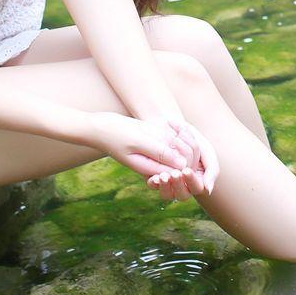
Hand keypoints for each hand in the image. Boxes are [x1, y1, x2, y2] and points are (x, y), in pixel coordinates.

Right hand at [87, 111, 217, 200]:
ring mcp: (159, 153)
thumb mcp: (138, 141)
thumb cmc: (117, 134)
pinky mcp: (159, 142)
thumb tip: (182, 164)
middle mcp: (157, 164)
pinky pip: (177, 139)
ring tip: (179, 124)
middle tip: (185, 129)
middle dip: (191, 149)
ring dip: (186, 139)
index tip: (182, 141)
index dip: (188, 160)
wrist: (104, 127)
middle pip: (186, 164)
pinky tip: (173, 121)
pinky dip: (181, 131)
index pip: (179, 173)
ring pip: (184, 150)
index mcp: (152, 170)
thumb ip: (159, 152)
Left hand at [147, 119, 219, 200]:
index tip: (186, 170)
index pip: (197, 188)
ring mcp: (168, 182)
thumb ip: (212, 169)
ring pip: (168, 195)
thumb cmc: (191, 137)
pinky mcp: (154, 177)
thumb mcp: (205, 150)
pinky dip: (154, 183)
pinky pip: (154, 186)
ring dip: (166, 187)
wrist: (170, 124)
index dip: (192, 182)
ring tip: (163, 175)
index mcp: (197, 178)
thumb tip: (208, 190)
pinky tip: (155, 176)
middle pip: (183, 195)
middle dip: (178, 185)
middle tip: (174, 173)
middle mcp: (183, 183)